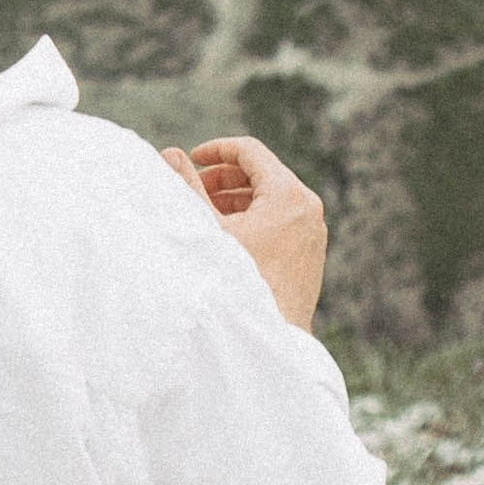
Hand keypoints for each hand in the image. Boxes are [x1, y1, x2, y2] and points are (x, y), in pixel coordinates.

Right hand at [160, 131, 328, 331]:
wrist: (273, 334)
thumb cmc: (240, 281)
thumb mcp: (210, 229)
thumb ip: (189, 187)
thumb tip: (169, 153)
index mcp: (288, 194)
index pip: (249, 151)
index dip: (216, 149)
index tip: (191, 160)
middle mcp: (308, 207)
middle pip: (262, 171)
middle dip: (224, 177)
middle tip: (195, 190)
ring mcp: (314, 229)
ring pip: (272, 195)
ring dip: (238, 197)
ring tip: (209, 214)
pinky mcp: (312, 248)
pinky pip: (283, 216)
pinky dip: (255, 215)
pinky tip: (231, 234)